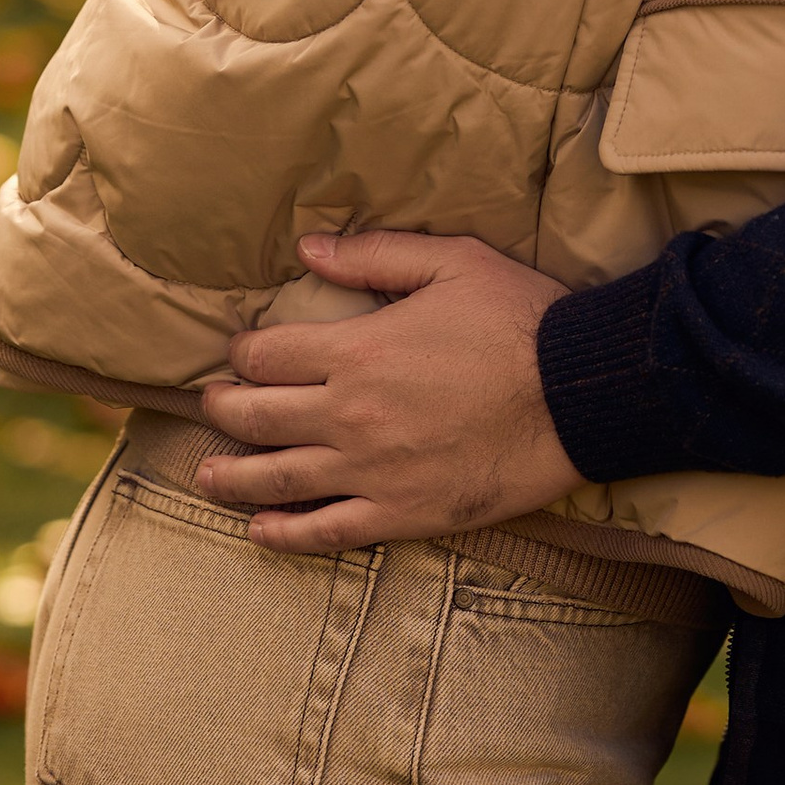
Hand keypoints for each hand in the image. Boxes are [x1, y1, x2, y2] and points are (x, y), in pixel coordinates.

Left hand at [196, 231, 581, 554]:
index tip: (239, 354)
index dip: (243, 353)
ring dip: (231, 477)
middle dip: (224, 409)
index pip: (268, 356)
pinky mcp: (400, 514)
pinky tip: (259, 532)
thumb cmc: (520, 320)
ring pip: (277, 479)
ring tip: (206, 476)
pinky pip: (325, 533)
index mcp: (359, 350)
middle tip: (214, 407)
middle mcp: (351, 415)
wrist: (579, 394)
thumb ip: (374, 255)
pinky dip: (283, 535)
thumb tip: (306, 249)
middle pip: (257, 417)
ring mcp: (371, 471)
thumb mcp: (452, 262)